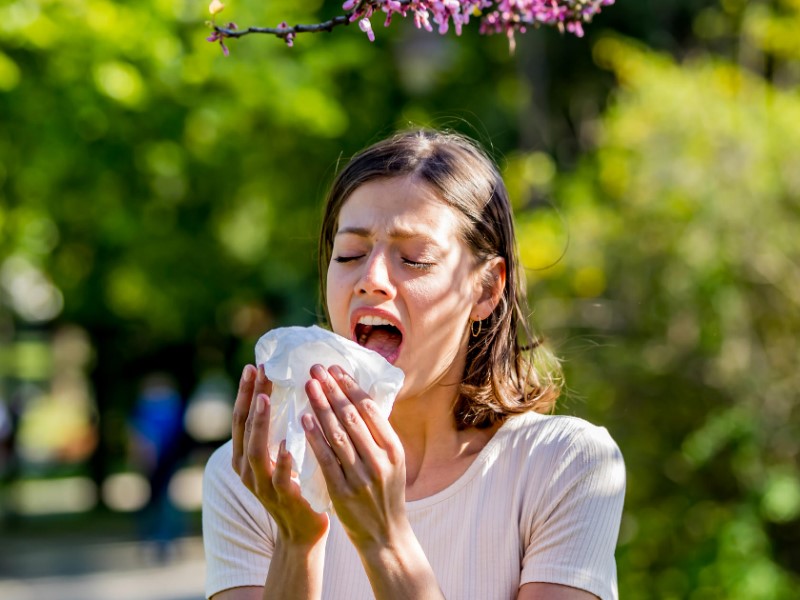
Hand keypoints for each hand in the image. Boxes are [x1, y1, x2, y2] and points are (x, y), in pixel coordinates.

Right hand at [232, 364, 328, 546]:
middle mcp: (247, 469)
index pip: (241, 418)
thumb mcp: (279, 455)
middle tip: (259, 370)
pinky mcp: (283, 498)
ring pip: (256, 450)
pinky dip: (283, 461)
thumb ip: (277, 430)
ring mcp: (263, 485)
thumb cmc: (294, 484)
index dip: (246, 392)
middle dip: (251, 398)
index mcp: (244, 456)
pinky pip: (280, 478)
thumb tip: (285, 390)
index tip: (254, 365)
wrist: (302, 530)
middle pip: (244, 428)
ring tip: (266, 397)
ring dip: (260, 423)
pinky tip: (288, 444)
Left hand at [302, 364, 408, 550]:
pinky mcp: (343, 492)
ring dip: (321, 407)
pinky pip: (326, 459)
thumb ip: (377, 435)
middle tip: (316, 369)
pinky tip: (304, 419)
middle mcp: (380, 460)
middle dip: (333, 390)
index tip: (335, 369)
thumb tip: (359, 399)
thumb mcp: (392, 462)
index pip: (371, 409)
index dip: (351, 387)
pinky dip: (315, 437)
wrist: (385, 536)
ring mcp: (361, 477)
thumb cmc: (386, 493)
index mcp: (394, 449)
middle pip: (353, 417)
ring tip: (308, 386)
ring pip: (338, 434)